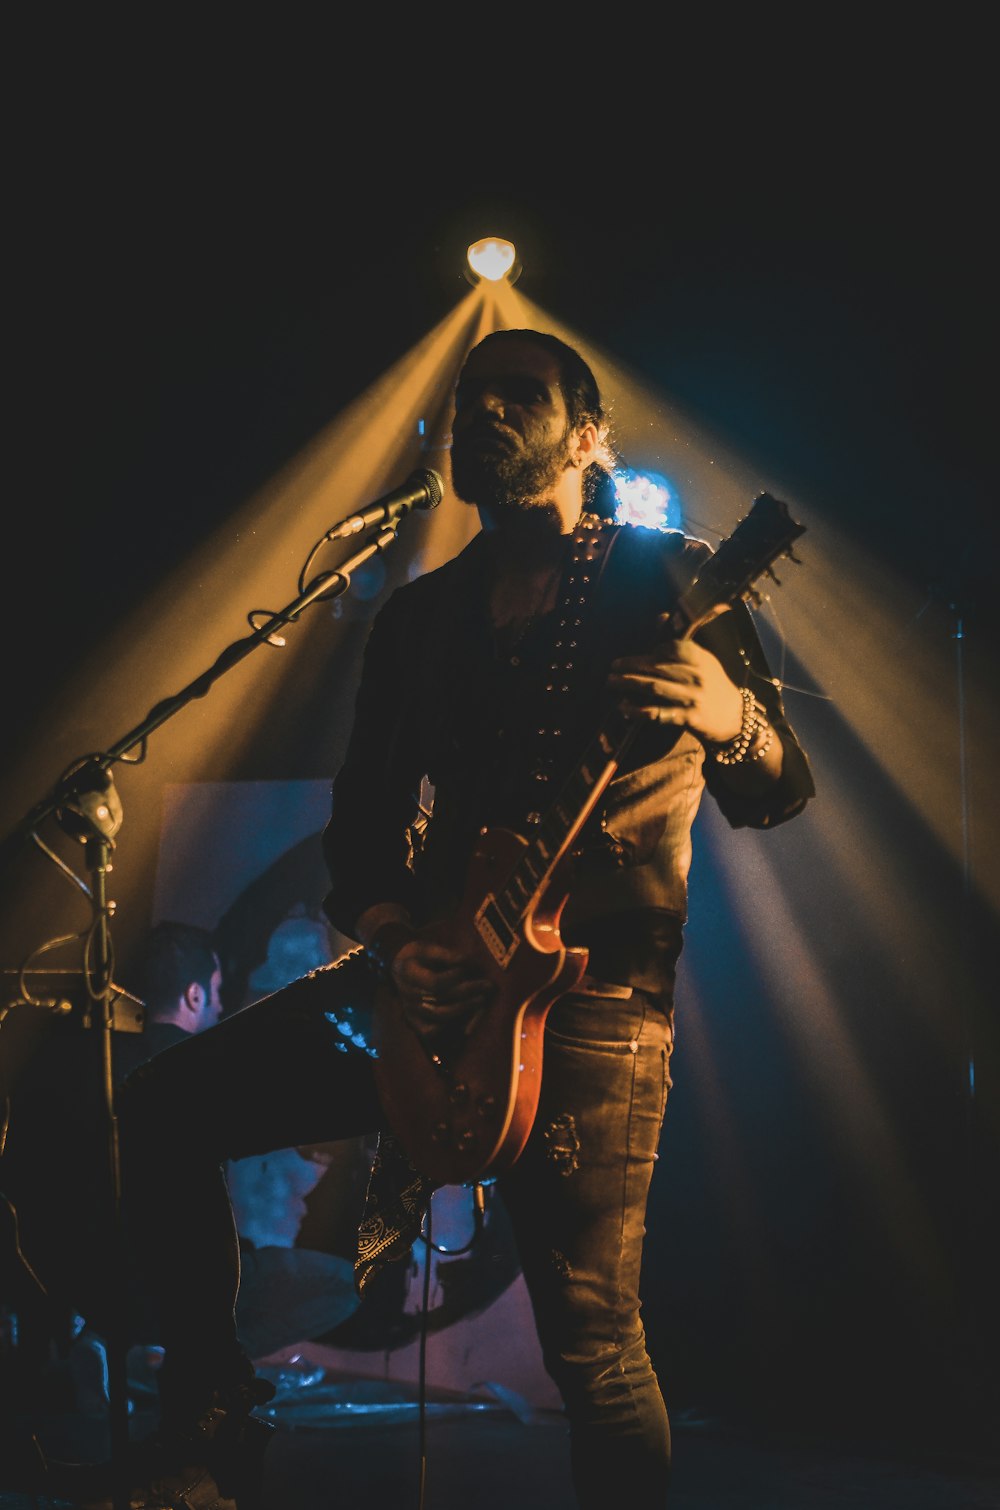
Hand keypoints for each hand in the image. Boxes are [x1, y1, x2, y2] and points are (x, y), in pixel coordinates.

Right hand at [390, 937, 493, 1038]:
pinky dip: (446, 1027)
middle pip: (441, 1000)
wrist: (399, 967)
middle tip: (487, 985)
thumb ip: (447, 954)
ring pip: (439, 1016)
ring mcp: (410, 1009)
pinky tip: (462, 1017)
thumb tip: (468, 961)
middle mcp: (408, 994)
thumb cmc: (417, 955)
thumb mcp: (428, 947)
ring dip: (464, 1009)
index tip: (466, 969)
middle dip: (468, 993)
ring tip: (481, 999)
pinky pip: (428, 1031)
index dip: (454, 977)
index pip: (435, 983)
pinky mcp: (413, 1020)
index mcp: (409, 973)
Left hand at [608, 630, 743, 744]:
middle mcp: (697, 676)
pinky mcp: (688, 718)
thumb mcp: (704, 662)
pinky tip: (624, 708)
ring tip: (611, 682)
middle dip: (631, 666)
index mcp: (701, 659)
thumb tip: (659, 617)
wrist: (736, 720)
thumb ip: (681, 644)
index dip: (653, 650)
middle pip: (657, 667)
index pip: (673, 648)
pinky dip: (638, 710)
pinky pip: (658, 713)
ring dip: (629, 684)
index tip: (639, 657)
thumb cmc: (714, 687)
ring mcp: (692, 698)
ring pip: (654, 687)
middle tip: (612, 667)